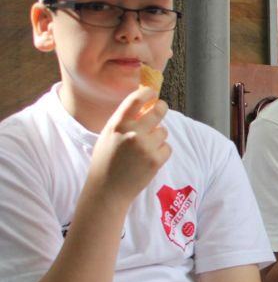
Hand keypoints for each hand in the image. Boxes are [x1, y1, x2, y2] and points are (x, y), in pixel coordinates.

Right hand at [87, 89, 170, 208]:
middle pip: (158, 111)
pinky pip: (167, 147)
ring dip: (158, 137)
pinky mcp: (155, 160)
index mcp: (117, 125)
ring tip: (144, 148)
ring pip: (163, 131)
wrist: (107, 189)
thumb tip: (144, 107)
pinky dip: (162, 152)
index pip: (135, 100)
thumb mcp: (108, 135)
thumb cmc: (106, 161)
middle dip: (161, 108)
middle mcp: (132, 133)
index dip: (147, 92)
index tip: (152, 92)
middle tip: (161, 108)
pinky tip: (149, 159)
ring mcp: (145, 147)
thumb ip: (124, 121)